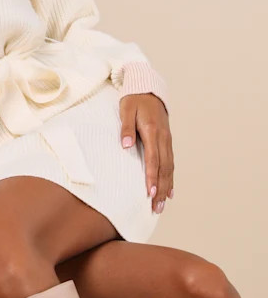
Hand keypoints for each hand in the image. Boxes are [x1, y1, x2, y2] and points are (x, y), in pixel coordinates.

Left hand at [119, 92, 173, 214]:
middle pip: (164, 168)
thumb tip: (126, 145)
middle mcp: (163, 138)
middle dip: (161, 189)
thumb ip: (126, 128)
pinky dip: (171, 178)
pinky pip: (171, 162)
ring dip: (167, 187)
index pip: (153, 158)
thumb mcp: (126, 110)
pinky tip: (170, 190)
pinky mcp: (167, 141)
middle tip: (157, 207)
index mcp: (153, 131)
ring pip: (169, 167)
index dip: (152, 177)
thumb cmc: (134, 100)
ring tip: (162, 204)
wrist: (148, 89)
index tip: (151, 192)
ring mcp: (167, 140)